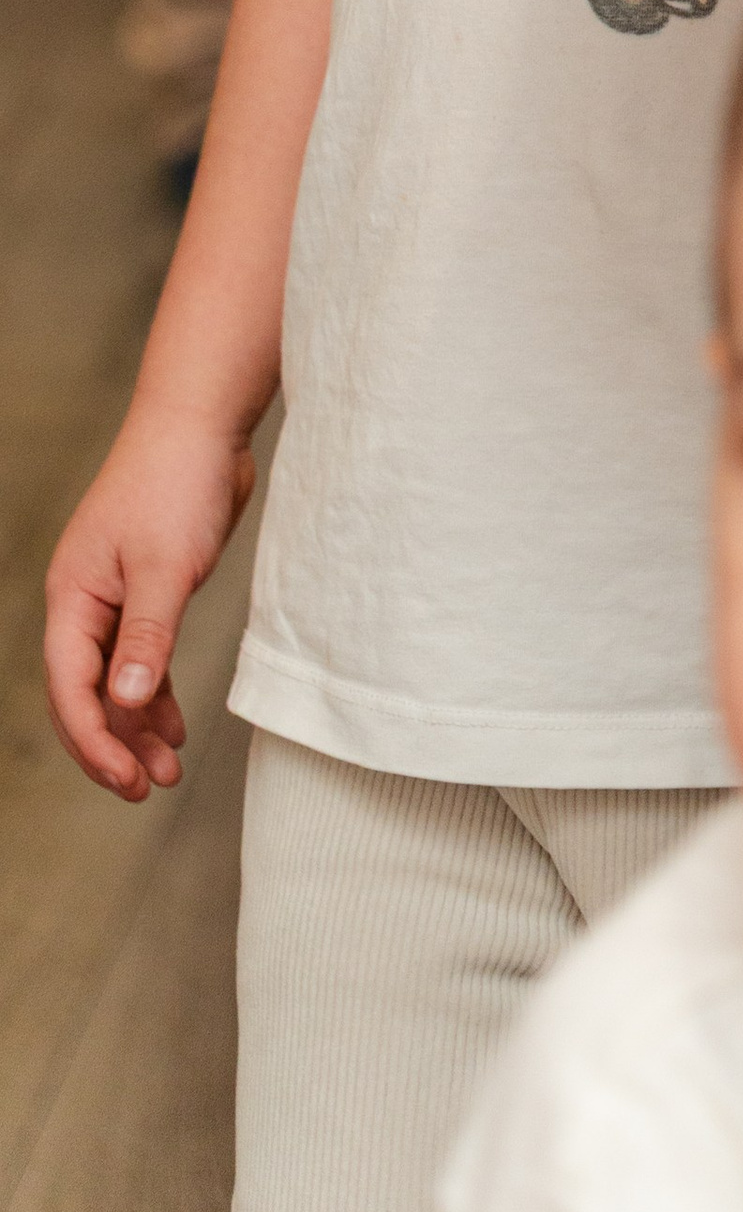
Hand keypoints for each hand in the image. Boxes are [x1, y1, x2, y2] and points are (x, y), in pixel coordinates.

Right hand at [44, 407, 257, 799]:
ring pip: (116, 681)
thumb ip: (146, 636)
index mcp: (72, 598)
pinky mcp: (151, 589)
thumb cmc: (176, 481)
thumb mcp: (164, 566)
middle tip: (149, 789)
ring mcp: (117, 597)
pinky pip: (143, 658)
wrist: (203, 422)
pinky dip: (157, 693)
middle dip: (113, 745)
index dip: (94, 742)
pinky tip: (177, 726)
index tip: (128, 782)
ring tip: (169, 771)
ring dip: (139, 726)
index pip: (70, 688)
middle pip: (85, 693)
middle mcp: (85, 603)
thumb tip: (124, 704)